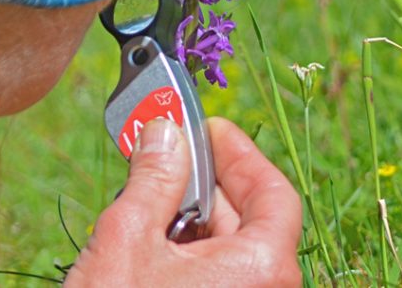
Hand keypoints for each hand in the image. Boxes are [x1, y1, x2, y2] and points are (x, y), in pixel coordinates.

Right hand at [64, 118, 302, 286]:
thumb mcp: (128, 238)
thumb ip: (153, 178)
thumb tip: (164, 132)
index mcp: (263, 269)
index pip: (274, 192)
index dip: (241, 154)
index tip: (209, 129)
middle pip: (252, 219)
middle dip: (207, 183)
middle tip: (167, 156)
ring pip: (232, 250)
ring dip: (193, 218)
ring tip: (148, 203)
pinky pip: (220, 277)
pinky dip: (191, 252)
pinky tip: (151, 245)